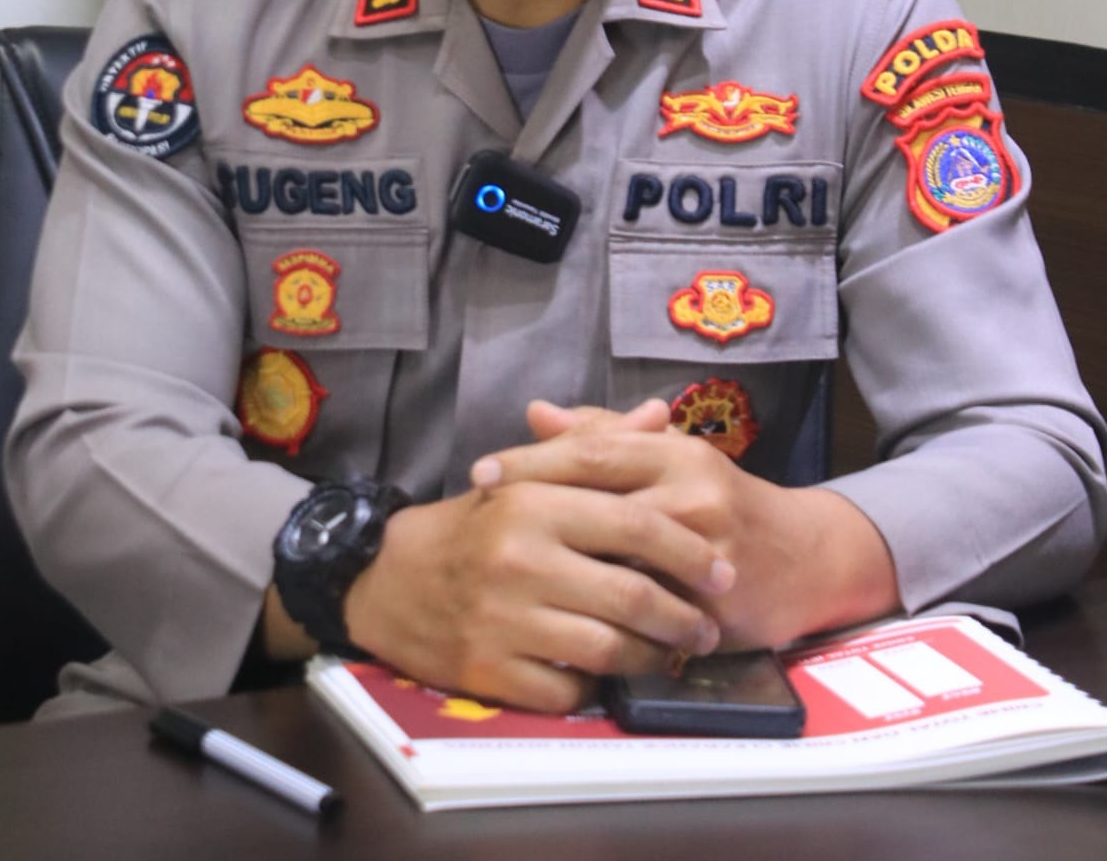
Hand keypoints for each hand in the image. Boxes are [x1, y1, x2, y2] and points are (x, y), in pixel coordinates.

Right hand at [341, 417, 733, 713]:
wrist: (386, 580)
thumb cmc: (470, 525)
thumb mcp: (528, 477)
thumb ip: (597, 446)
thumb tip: (661, 415)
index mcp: (534, 502)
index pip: (634, 525)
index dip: (689, 552)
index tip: (720, 570)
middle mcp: (520, 559)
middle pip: (631, 594)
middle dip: (684, 615)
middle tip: (709, 625)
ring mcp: (504, 619)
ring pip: (609, 650)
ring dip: (653, 656)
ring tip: (673, 652)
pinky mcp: (489, 672)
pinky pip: (569, 692)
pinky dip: (599, 687)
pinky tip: (611, 676)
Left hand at [470, 420, 899, 651]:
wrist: (805, 556)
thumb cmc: (722, 500)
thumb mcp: (669, 458)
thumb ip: (603, 434)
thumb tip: (536, 413)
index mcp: (675, 452)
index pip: (594, 451)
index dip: (534, 460)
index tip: (482, 471)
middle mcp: (692, 494)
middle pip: (600, 501)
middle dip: (536, 512)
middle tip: (479, 522)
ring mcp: (706, 552)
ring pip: (620, 561)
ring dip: (563, 569)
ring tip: (506, 575)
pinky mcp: (716, 606)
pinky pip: (647, 615)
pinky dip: (603, 617)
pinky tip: (557, 620)